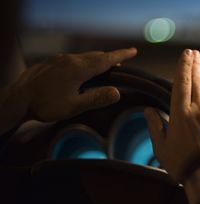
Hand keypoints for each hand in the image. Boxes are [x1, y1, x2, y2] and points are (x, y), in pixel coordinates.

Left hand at [17, 48, 136, 121]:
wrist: (17, 99)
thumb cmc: (45, 105)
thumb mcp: (74, 106)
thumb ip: (96, 99)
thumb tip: (117, 92)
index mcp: (78, 69)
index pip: (105, 60)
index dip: (120, 55)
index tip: (133, 51)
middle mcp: (69, 59)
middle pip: (95, 56)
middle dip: (110, 57)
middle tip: (121, 61)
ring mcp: (58, 59)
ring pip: (83, 57)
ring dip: (96, 60)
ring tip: (103, 67)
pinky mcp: (50, 63)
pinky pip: (73, 59)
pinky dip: (83, 62)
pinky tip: (81, 72)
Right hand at [144, 49, 199, 183]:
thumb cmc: (184, 167)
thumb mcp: (162, 149)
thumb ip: (155, 127)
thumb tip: (148, 110)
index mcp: (181, 114)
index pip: (182, 83)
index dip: (184, 66)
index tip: (186, 54)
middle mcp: (199, 110)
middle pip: (197, 81)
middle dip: (196, 65)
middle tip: (195, 53)